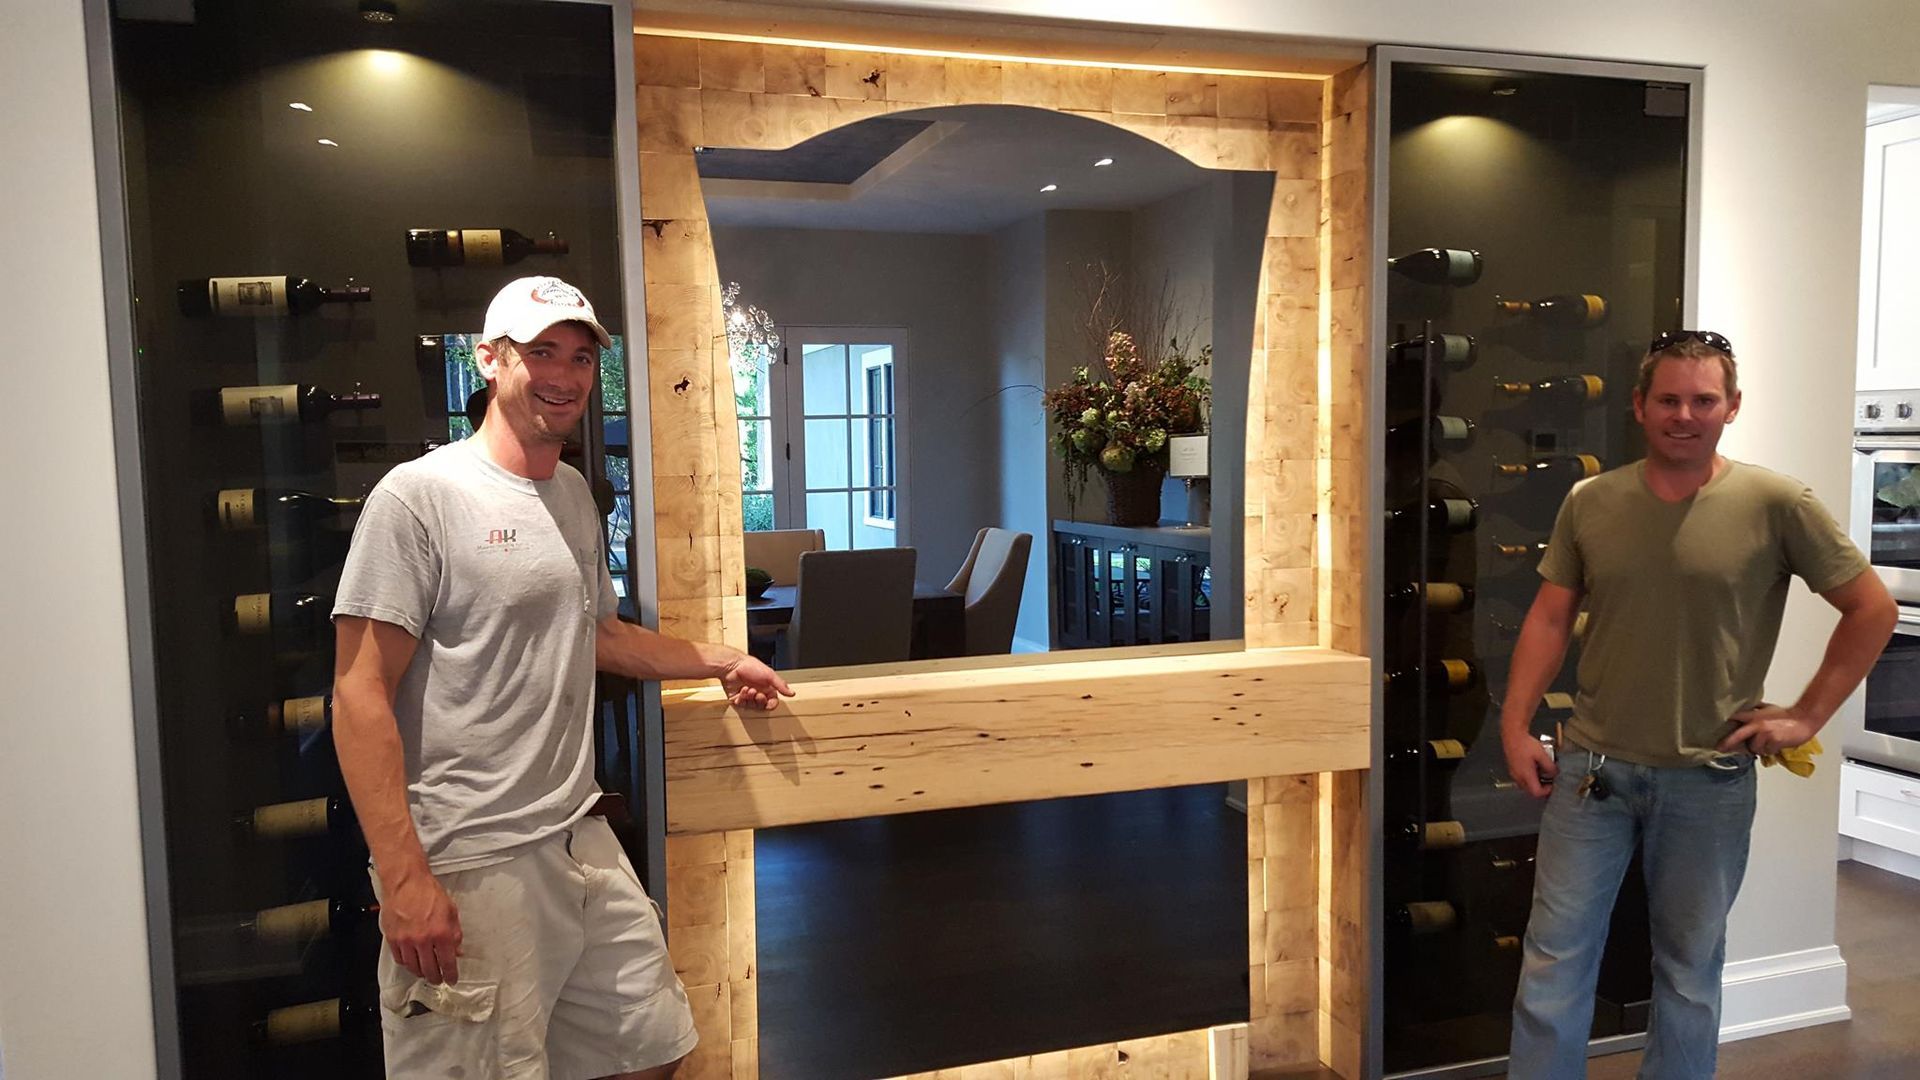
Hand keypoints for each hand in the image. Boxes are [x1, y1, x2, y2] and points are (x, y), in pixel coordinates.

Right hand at [381, 867, 462, 984]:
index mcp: (441, 933)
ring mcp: (406, 941)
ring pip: (414, 967)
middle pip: (430, 969)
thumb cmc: (428, 893)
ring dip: (421, 973)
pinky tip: (412, 962)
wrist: (406, 882)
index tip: (452, 979)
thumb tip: (457, 950)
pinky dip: (407, 964)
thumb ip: (455, 932)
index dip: (451, 974)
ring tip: (426, 972)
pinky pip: (400, 959)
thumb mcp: (451, 910)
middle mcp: (423, 940)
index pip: (447, 962)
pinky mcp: (392, 939)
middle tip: (439, 979)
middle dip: (436, 978)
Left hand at [720, 653, 794, 710]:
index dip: (772, 704)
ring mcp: (747, 695)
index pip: (773, 701)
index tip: (770, 703)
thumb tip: (792, 693)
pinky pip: (742, 705)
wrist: (732, 665)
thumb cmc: (749, 666)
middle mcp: (758, 691)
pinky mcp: (737, 698)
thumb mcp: (769, 674)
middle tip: (758, 694)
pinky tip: (742, 690)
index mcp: (767, 686)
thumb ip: (781, 685)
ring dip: (751, 698)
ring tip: (749, 689)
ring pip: (752, 706)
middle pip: (762, 705)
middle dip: (760, 700)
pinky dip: (742, 698)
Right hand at [1502, 728, 1558, 798]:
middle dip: (1541, 788)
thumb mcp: (1542, 755)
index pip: (1536, 792)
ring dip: (1535, 782)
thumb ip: (1550, 766)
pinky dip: (1530, 777)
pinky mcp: (1512, 769)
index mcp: (1526, 775)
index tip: (1552, 785)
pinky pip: (1522, 778)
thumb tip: (1554, 773)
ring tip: (1542, 773)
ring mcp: (1514, 773)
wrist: (1513, 735)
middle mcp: (1518, 776)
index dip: (1546, 791)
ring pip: (1526, 785)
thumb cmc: (1525, 744)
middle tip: (1549, 781)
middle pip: (1530, 791)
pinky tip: (1534, 767)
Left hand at [1719, 703, 1817, 755]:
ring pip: (1754, 748)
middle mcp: (1757, 724)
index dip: (1724, 722)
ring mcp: (1765, 733)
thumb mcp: (1768, 709)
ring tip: (1768, 741)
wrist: (1804, 720)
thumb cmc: (1786, 715)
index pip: (1735, 717)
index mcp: (1754, 715)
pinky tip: (1775, 744)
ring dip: (1759, 748)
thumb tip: (1744, 709)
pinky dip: (1770, 750)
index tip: (1711, 727)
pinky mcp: (1774, 741)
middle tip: (1719, 748)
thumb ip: (1755, 710)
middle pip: (1737, 735)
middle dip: (1727, 743)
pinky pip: (1766, 751)